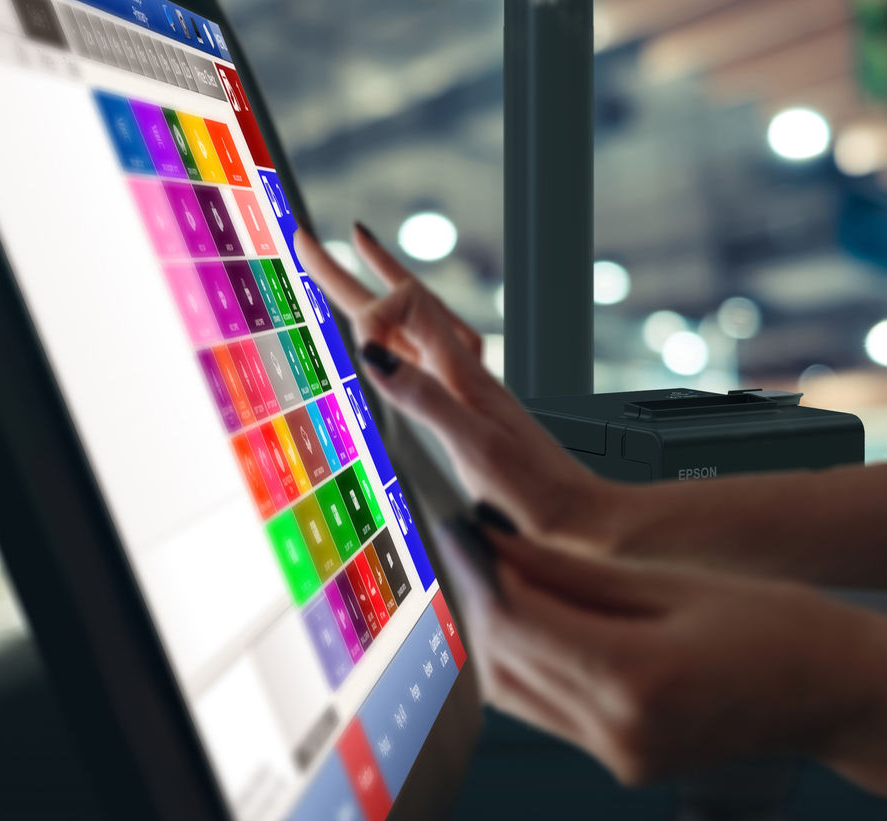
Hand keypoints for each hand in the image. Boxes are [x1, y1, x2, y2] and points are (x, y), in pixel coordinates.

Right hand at [295, 226, 620, 549]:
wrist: (580, 514)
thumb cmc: (533, 491)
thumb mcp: (473, 446)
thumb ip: (423, 397)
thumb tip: (370, 352)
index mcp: (461, 373)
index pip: (405, 306)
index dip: (371, 310)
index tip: (354, 342)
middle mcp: (463, 370)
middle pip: (401, 306)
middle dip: (351, 274)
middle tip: (306, 240)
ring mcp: (468, 387)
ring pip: (416, 324)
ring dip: (382, 290)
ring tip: (358, 259)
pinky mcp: (473, 408)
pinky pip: (430, 352)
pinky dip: (407, 332)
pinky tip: (406, 340)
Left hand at [438, 522, 886, 785]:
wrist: (840, 695)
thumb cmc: (781, 626)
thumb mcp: (674, 582)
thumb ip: (576, 573)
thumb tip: (501, 547)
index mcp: (639, 680)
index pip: (518, 621)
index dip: (481, 570)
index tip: (466, 529)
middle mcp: (621, 732)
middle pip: (505, 658)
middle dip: (482, 597)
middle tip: (479, 545)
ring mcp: (621, 758)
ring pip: (514, 691)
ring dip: (498, 632)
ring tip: (507, 576)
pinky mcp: (623, 764)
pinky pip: (546, 711)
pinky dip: (528, 663)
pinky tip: (542, 621)